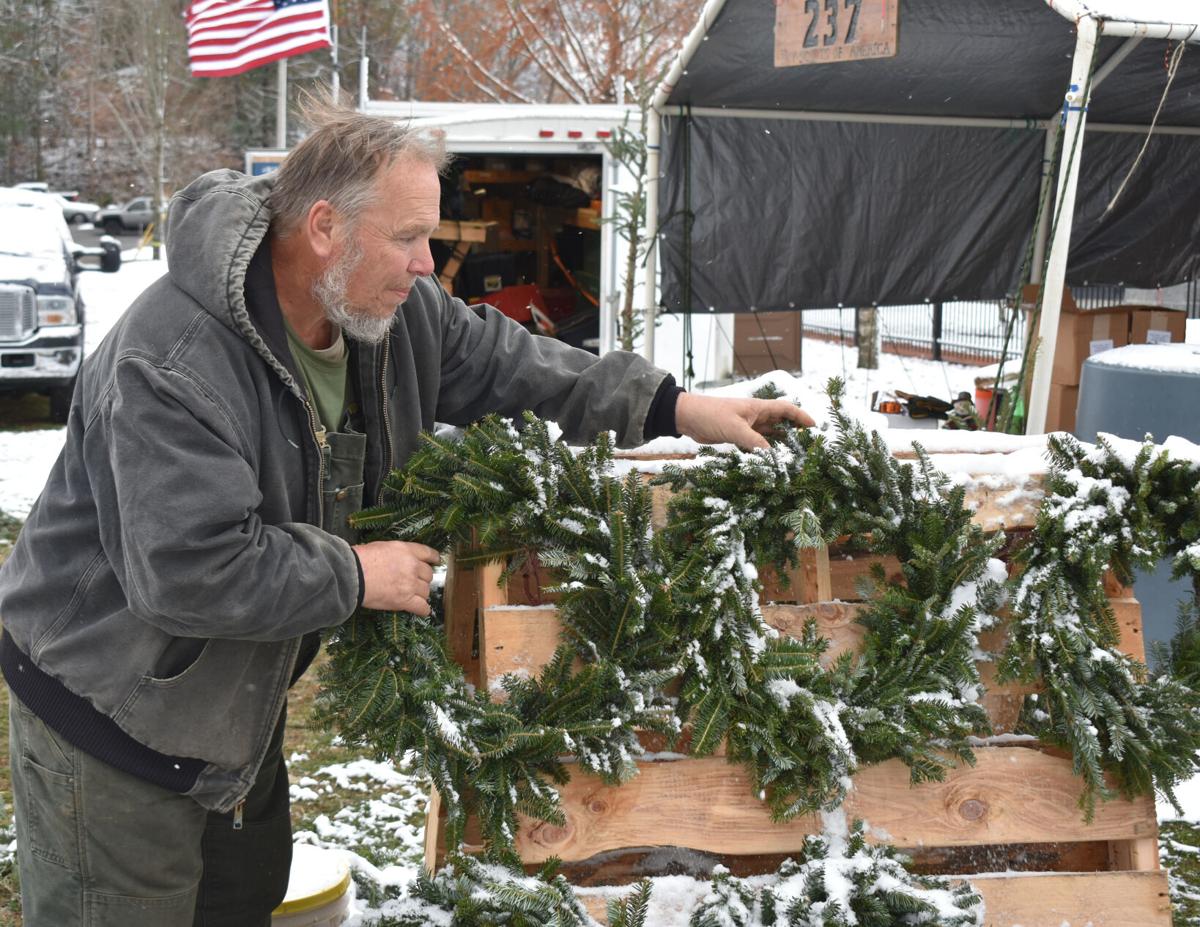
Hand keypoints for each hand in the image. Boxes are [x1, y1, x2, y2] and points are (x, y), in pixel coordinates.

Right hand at [352, 540, 440, 614]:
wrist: (352, 574)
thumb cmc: (360, 559)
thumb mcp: (382, 547)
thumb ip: (396, 553)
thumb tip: (397, 560)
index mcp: (406, 550)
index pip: (428, 553)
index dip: (433, 559)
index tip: (436, 561)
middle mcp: (412, 566)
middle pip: (428, 574)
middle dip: (422, 579)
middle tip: (413, 582)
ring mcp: (410, 584)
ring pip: (426, 591)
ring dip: (420, 593)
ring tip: (411, 595)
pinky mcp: (405, 600)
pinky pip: (422, 607)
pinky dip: (423, 610)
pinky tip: (421, 610)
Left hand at [674, 392, 814, 449]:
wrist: (688, 417)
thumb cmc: (711, 415)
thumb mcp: (734, 429)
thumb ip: (754, 442)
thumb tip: (774, 456)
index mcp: (758, 408)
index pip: (786, 409)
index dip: (801, 417)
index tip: (815, 427)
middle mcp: (756, 416)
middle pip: (782, 422)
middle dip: (795, 432)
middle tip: (809, 445)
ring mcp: (748, 425)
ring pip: (771, 433)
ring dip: (782, 442)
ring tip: (796, 455)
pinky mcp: (739, 435)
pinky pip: (758, 442)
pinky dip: (767, 449)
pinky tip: (773, 458)